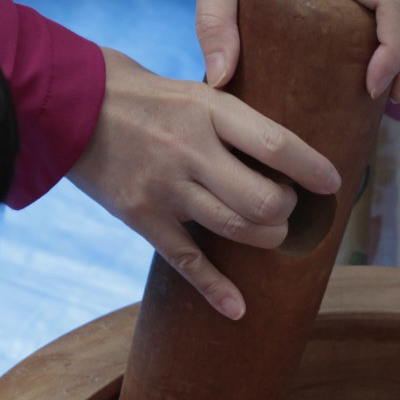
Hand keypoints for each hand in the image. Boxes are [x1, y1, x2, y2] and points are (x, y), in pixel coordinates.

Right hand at [69, 48, 340, 320]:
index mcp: (209, 110)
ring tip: (269, 231)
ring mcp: (166, 187)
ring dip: (266, 239)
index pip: (277, 145)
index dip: (312, 169)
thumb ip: (233, 120)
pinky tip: (237, 309)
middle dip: (287, 210)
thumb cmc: (141, 94)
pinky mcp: (142, 217)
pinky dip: (216, 290)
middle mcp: (190, 150)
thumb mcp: (192, 90)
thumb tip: (285, 154)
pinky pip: (188, 262)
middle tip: (285, 205)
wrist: (67, 103)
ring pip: (237, 230)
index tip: (332, 183)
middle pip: (265, 200)